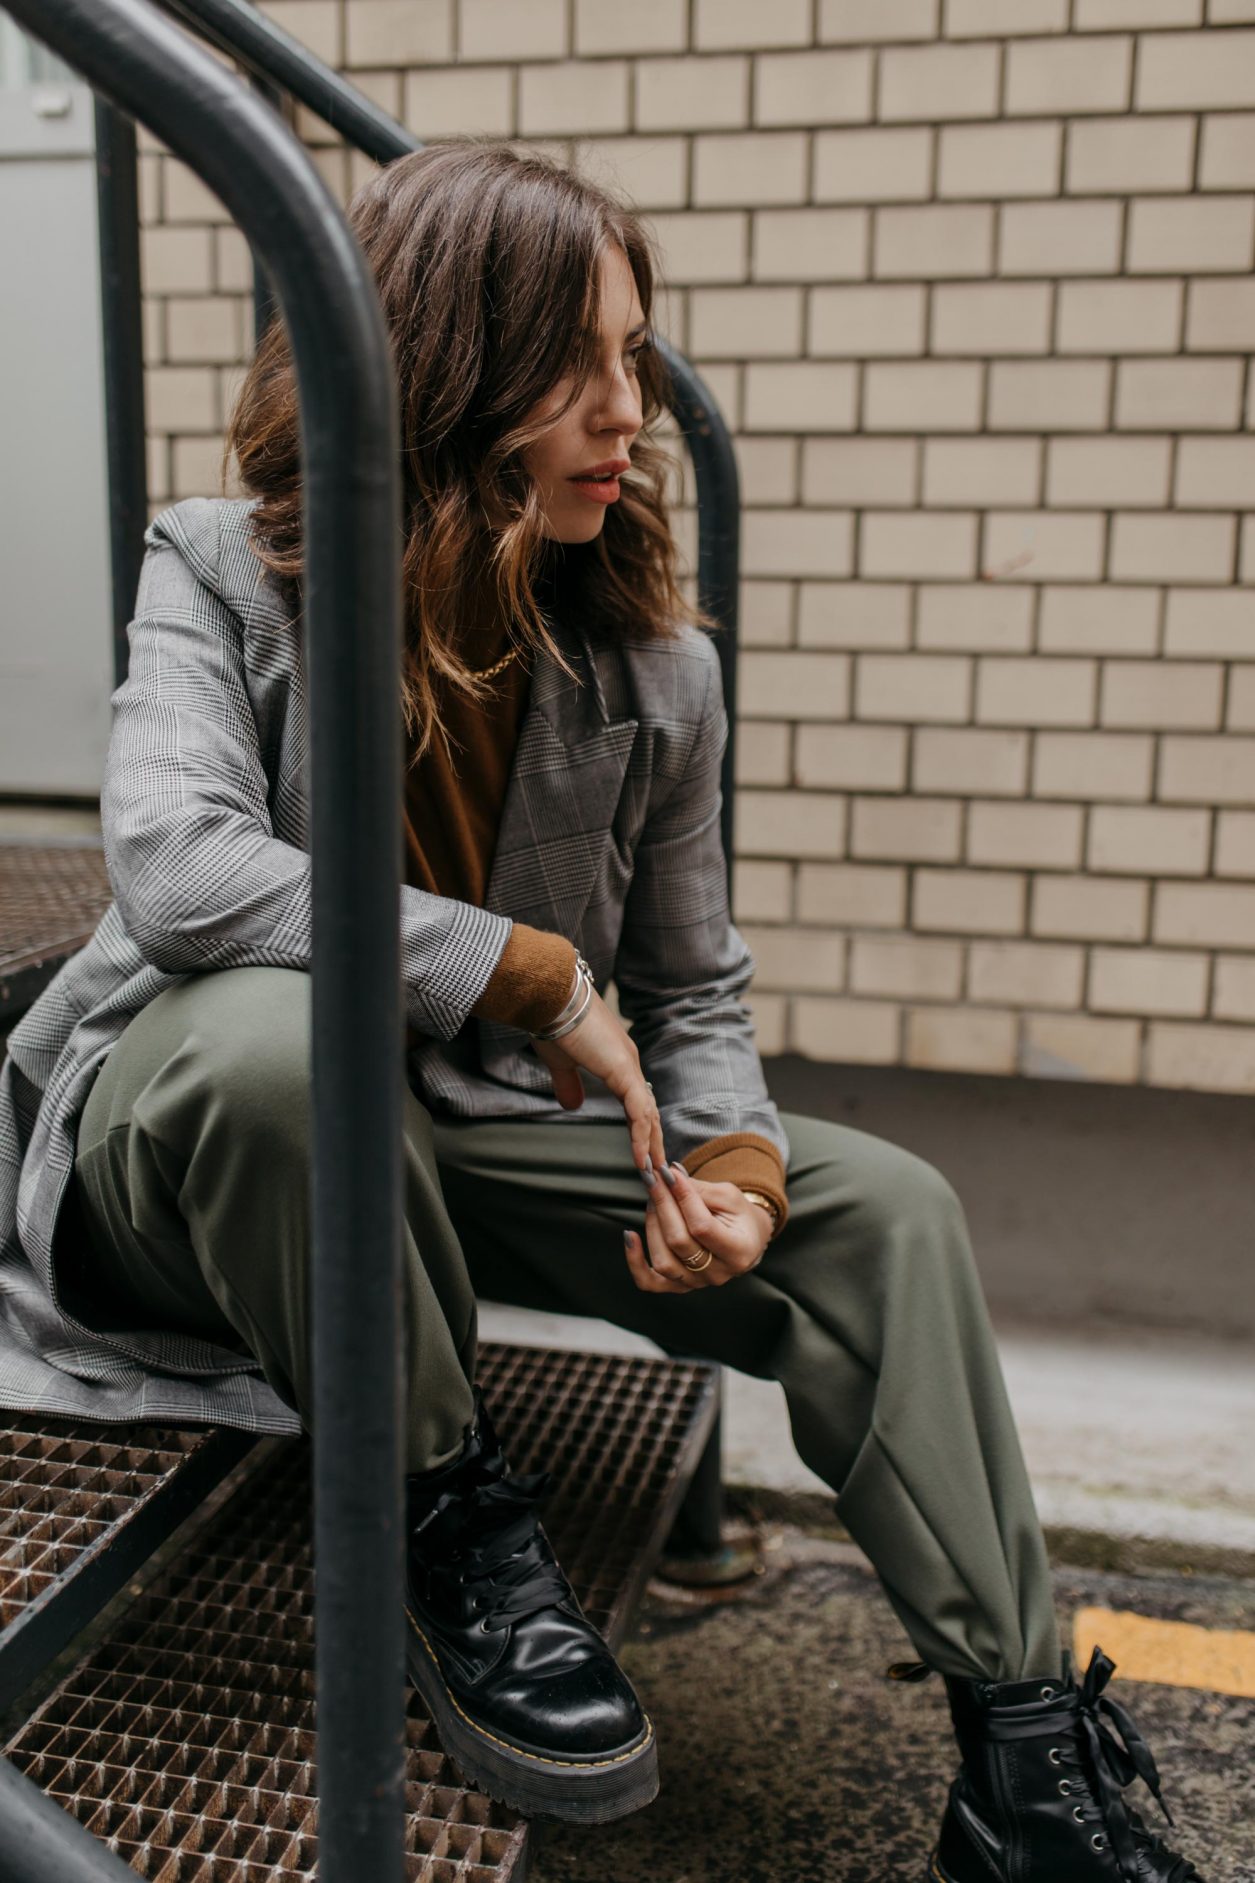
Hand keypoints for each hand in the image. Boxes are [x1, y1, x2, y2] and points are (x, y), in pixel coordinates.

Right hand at [530, 981, 665, 1183]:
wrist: (550, 995)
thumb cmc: (551, 1020)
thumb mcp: (560, 1061)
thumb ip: (568, 1083)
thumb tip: (572, 1105)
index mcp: (617, 1060)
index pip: (635, 1101)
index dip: (640, 1128)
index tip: (641, 1153)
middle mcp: (628, 1063)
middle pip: (648, 1110)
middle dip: (652, 1142)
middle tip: (656, 1171)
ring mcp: (628, 1066)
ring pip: (648, 1114)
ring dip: (650, 1145)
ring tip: (651, 1173)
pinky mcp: (622, 1070)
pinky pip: (638, 1111)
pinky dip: (640, 1136)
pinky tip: (639, 1158)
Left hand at [623, 1162, 773, 1293]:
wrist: (745, 1241)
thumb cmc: (739, 1217)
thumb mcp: (729, 1197)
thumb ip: (700, 1190)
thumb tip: (669, 1176)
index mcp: (738, 1251)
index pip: (702, 1227)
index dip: (682, 1199)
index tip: (669, 1174)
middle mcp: (717, 1274)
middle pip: (679, 1241)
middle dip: (663, 1205)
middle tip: (654, 1179)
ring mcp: (696, 1283)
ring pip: (663, 1260)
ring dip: (652, 1224)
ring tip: (653, 1199)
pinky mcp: (678, 1286)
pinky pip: (649, 1281)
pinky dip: (634, 1261)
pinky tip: (629, 1236)